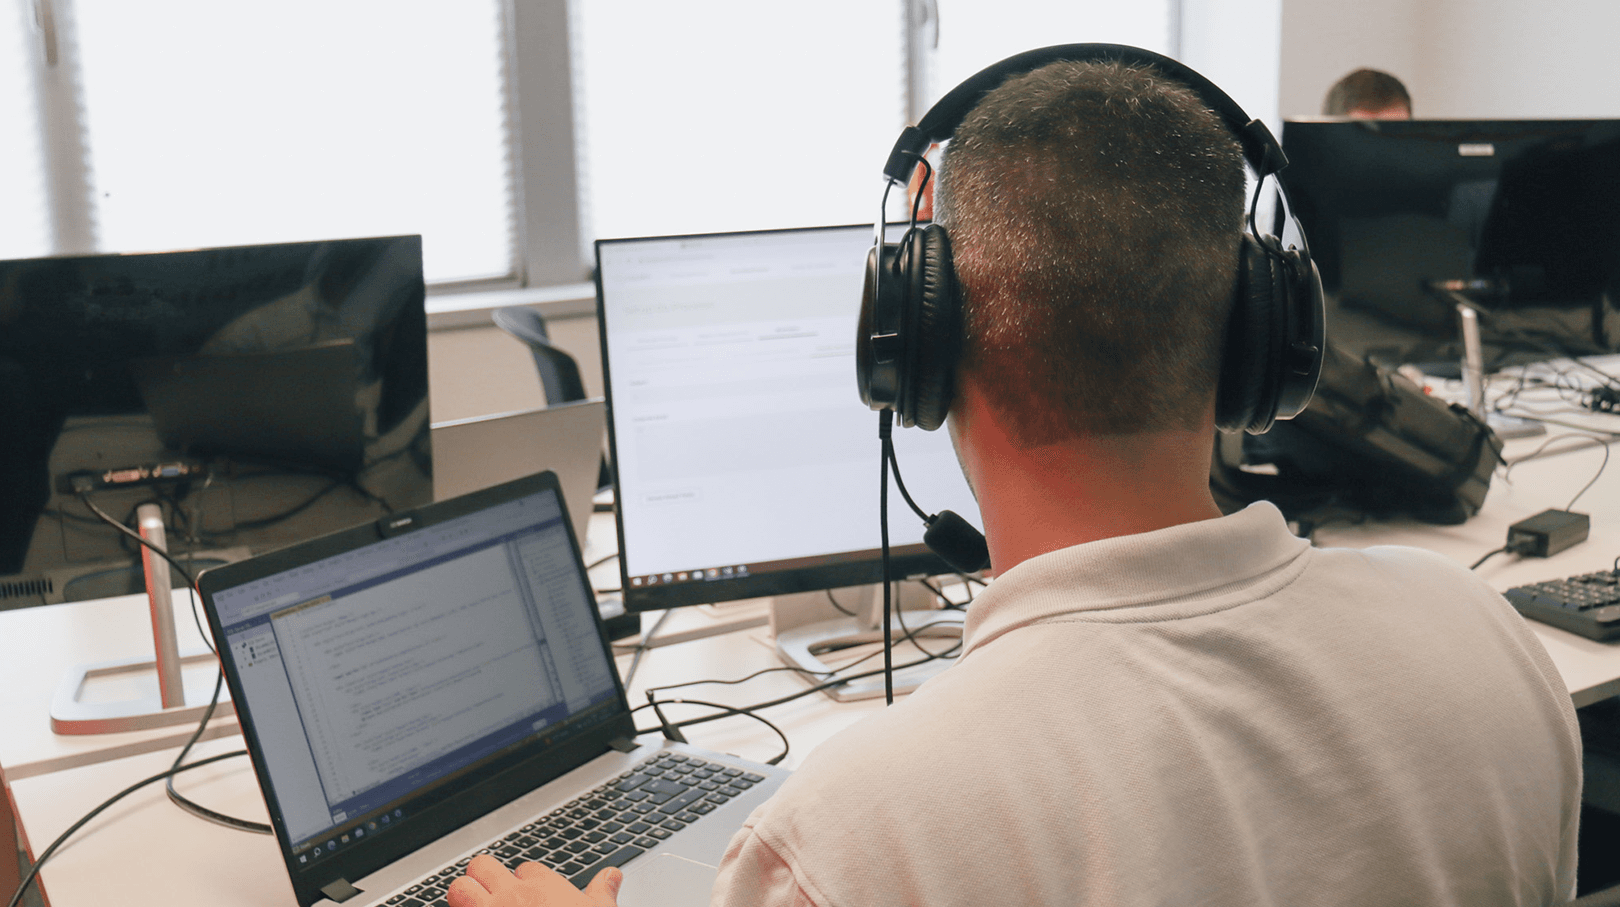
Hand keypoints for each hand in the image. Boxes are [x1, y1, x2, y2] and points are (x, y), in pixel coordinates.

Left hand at [447, 854, 621, 906]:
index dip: (524, 882)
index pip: (525, 868)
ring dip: (463, 897)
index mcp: (543, 888)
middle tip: (491, 895)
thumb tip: (612, 875)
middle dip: (483, 878)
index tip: (528, 896)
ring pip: (458, 888)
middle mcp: (512, 896)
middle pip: (482, 865)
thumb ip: (602, 892)